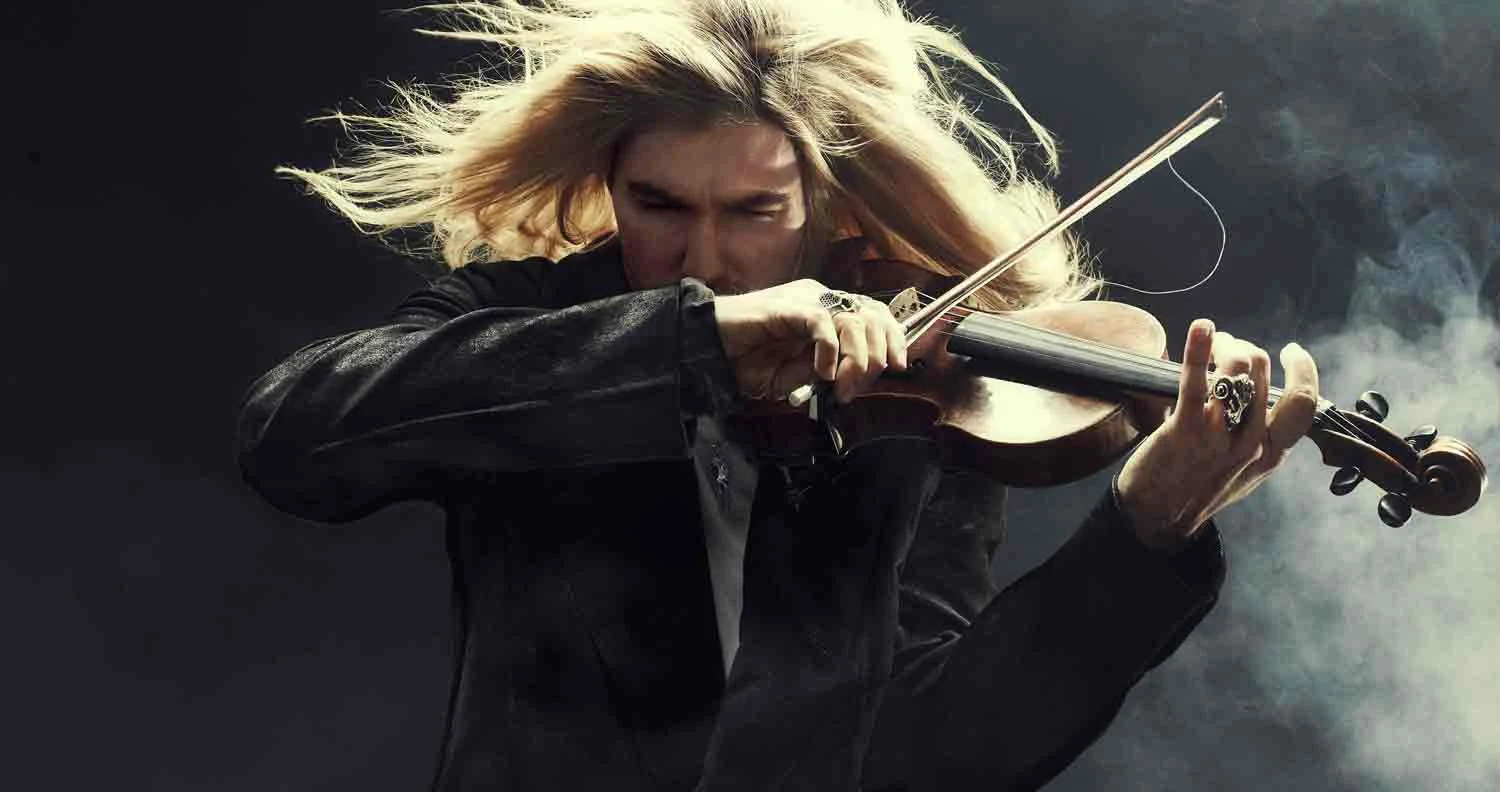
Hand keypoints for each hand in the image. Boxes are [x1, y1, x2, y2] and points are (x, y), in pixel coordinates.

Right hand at [713, 279, 908, 403]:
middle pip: (874, 316)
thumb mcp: (795, 373)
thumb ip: (824, 369)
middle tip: (852, 389)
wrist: (709, 347)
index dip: (894, 339)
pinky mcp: (788, 307)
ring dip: (855, 361)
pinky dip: (829, 352)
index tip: (897, 368)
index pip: (876, 314)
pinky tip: (821, 373)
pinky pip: (823, 324)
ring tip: (838, 387)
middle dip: (876, 358)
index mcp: (826, 310)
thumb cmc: (747, 359)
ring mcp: (805, 299)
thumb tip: (852, 375)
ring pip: (855, 321)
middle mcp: (820, 298)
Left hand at [1115, 319, 1320, 549]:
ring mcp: (1220, 436)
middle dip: (1244, 349)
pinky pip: (1197, 382)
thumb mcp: (1244, 471)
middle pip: (1262, 375)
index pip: (1304, 404)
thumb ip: (1258, 438)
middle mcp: (1252, 444)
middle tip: (1225, 346)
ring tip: (1209, 344)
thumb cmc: (1195, 490)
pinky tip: (1201, 328)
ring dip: (1223, 346)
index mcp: (1271, 454)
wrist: (1156, 520)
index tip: (1291, 351)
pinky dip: (1198, 349)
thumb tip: (1257, 395)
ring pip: (1237, 370)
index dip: (1303, 371)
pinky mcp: (1186, 429)